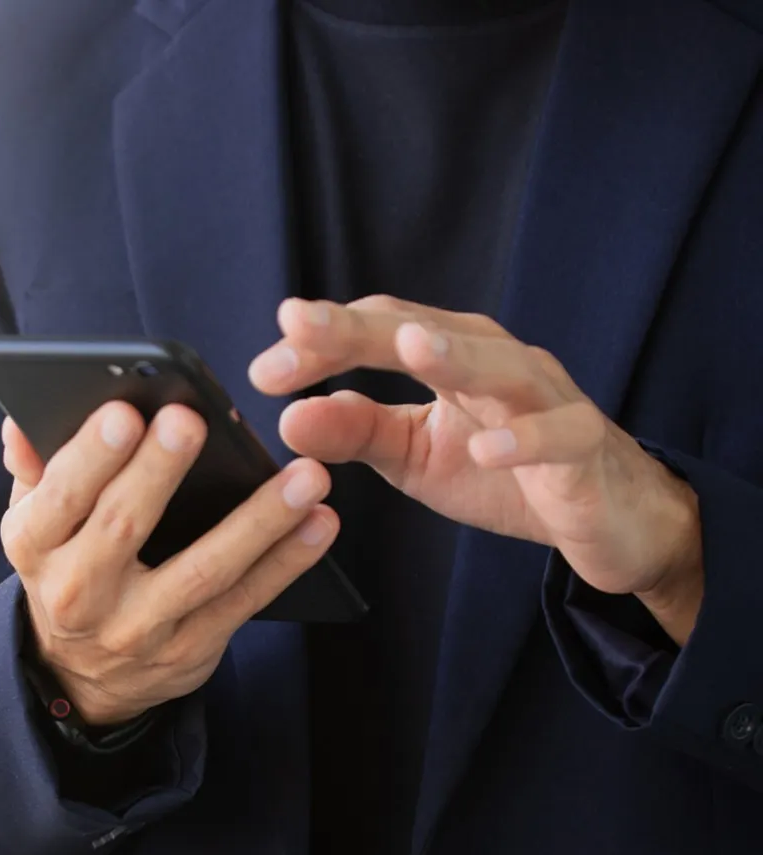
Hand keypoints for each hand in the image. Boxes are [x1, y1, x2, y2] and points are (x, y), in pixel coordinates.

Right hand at [2, 402, 338, 725]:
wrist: (81, 675)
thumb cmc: (67, 567)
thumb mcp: (35, 523)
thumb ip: (35, 470)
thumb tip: (20, 424)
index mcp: (35, 546)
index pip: (59, 498)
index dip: (90, 457)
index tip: (124, 412)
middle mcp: (79, 592)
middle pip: (122, 527)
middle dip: (158, 472)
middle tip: (194, 420)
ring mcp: (138, 627)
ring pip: (201, 570)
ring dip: (257, 521)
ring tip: (304, 476)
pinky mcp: (189, 650)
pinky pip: (244, 601)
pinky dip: (286, 562)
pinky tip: (319, 522)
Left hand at [249, 295, 704, 643]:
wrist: (605, 517)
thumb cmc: (506, 473)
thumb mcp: (414, 455)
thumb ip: (356, 432)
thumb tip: (286, 416)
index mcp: (452, 355)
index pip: (380, 329)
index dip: (321, 341)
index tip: (263, 370)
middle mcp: (498, 363)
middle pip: (427, 330)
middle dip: (359, 328)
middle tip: (296, 323)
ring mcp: (547, 401)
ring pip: (503, 366)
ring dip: (456, 356)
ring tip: (409, 347)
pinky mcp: (586, 449)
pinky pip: (560, 436)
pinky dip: (526, 440)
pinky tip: (487, 448)